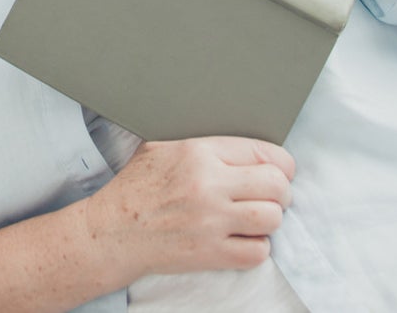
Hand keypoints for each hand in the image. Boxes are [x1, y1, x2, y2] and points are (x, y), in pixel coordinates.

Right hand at [84, 137, 293, 280]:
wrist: (114, 230)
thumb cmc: (137, 186)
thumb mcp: (162, 146)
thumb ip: (202, 142)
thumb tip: (238, 142)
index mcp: (199, 152)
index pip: (264, 152)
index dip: (281, 163)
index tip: (280, 170)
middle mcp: (209, 185)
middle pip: (276, 185)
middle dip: (281, 191)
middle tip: (273, 195)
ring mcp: (211, 221)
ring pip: (272, 218)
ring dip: (271, 219)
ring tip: (258, 217)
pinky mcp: (210, 254)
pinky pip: (257, 252)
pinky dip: (258, 247)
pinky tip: (244, 239)